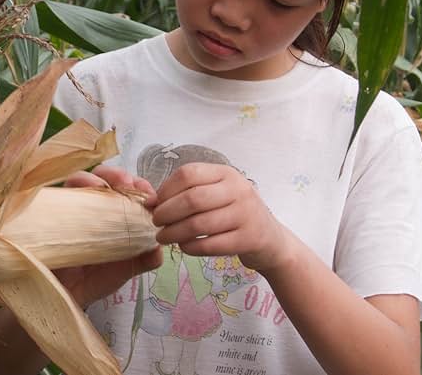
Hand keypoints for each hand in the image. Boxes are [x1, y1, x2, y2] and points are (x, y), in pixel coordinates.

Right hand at [54, 165, 162, 306]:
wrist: (68, 294)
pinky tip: (82, 190)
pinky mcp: (55, 210)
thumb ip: (146, 258)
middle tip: (126, 184)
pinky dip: (74, 185)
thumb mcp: (127, 268)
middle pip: (106, 177)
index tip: (149, 196)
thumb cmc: (98, 278)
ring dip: (95, 177)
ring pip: (83, 178)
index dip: (140, 187)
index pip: (130, 189)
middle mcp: (95, 206)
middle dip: (118, 175)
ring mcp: (74, 206)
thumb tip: (158, 247)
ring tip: (103, 186)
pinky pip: (62, 190)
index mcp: (117, 214)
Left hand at [151, 162, 292, 272]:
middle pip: (192, 199)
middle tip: (156, 223)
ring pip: (199, 224)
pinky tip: (184, 247)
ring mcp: (246, 214)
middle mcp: (239, 190)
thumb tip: (150, 200)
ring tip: (163, 238)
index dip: (166, 189)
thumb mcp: (217, 194)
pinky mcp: (248, 239)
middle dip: (167, 212)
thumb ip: (187, 193)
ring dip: (174, 233)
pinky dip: (190, 247)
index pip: (189, 173)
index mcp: (226, 173)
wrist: (271, 239)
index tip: (155, 203)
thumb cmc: (234, 213)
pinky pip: (210, 245)